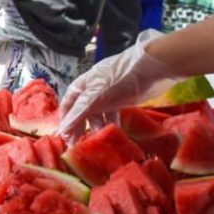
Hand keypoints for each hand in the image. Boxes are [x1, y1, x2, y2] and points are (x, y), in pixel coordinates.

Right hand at [58, 30, 182, 138]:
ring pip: (98, 116)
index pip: (68, 106)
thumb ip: (79, 112)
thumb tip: (63, 130)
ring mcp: (106, 96)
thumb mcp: (95, 96)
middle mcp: (92, 91)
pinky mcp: (120, 100)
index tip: (66, 139)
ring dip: (97, 128)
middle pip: (82, 112)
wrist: (150, 68)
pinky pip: (112, 116)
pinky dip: (111, 125)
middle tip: (80, 145)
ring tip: (98, 141)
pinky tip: (113, 133)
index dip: (66, 121)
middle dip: (80, 128)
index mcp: (82, 86)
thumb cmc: (119, 77)